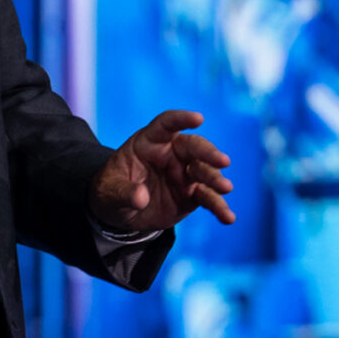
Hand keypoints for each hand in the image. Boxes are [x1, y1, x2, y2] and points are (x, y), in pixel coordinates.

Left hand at [90, 109, 236, 233]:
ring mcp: (184, 174)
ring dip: (216, 179)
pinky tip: (228, 218)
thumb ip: (124, 192)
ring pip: (205, 172)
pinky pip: (208, 199)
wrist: (121, 212)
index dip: (181, 120)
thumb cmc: (113, 190)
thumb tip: (141, 197)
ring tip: (225, 188)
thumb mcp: (110, 192)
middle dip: (209, 153)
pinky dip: (218, 208)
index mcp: (149, 142)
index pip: (166, 125)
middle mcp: (171, 154)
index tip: (199, 119)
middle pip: (193, 147)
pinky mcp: (192, 195)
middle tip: (223, 161)